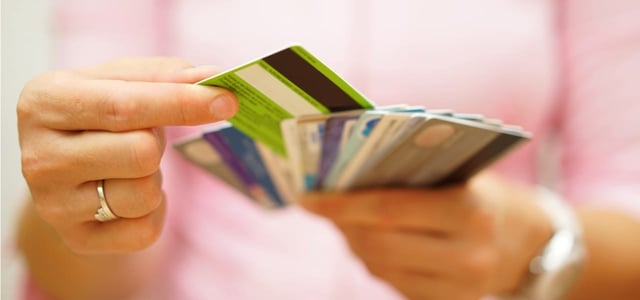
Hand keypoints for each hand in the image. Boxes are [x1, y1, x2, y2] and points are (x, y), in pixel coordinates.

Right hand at [17, 58, 237, 253]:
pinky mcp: (78, 239)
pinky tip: (129, 193)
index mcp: (45, 103)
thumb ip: (165, 75)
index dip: (181, 103)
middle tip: (144, 135)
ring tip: (129, 165)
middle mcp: (39, 157)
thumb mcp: (119, 80)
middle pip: (141, 153)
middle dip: (158, 141)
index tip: (227, 102)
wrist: (62, 165)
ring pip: (145, 194)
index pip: (125, 107)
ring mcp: (53, 205)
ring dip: (154, 177)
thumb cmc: (97, 113)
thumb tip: (212, 78)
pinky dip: (154, 210)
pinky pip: (146, 229)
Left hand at [300, 174, 553, 299]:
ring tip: (344, 220)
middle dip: (343, 224)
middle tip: (321, 205)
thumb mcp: (459, 175)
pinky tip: (369, 241)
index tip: (308, 198)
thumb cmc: (484, 196)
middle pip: (380, 243)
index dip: (343, 204)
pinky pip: (392, 283)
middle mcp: (467, 256)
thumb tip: (347, 175)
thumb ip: (411, 173)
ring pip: (380, 267)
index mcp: (469, 213)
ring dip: (354, 242)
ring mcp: (459, 289)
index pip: (390, 208)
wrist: (529, 245)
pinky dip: (372, 260)